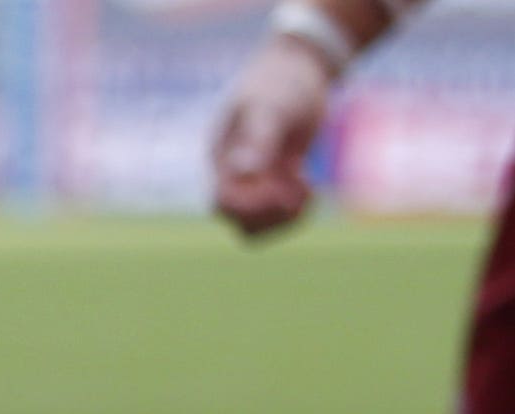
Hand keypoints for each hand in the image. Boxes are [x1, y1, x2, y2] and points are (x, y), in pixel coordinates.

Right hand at [212, 39, 336, 236]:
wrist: (299, 69)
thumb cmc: (280, 83)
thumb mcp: (270, 107)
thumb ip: (257, 140)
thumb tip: (244, 172)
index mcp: (223, 159)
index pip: (224, 202)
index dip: (253, 207)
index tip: (285, 192)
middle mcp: (234, 176)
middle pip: (239, 221)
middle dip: (271, 216)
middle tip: (303, 194)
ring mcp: (256, 182)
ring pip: (259, 224)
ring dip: (286, 217)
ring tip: (309, 190)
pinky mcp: (278, 182)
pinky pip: (280, 212)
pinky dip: (297, 208)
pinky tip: (311, 187)